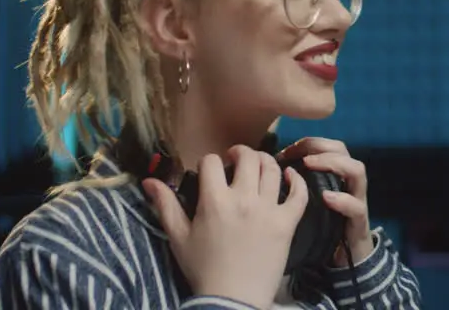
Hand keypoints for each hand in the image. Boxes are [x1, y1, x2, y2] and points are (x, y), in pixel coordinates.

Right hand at [143, 146, 307, 308]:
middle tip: (235, 158)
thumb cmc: (202, 269)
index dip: (208, 162)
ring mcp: (269, 209)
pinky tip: (290, 175)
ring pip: (273, 169)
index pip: (211, 162)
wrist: (232, 299)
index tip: (209, 172)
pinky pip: (299, 193)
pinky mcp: (287, 222)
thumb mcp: (178, 238)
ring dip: (265, 160)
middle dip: (239, 152)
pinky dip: (297, 180)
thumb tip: (149, 181)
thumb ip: (166, 206)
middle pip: (247, 158)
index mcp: (214, 201)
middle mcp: (244, 199)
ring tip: (258, 164)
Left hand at [278, 137, 374, 265]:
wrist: (345, 257)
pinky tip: (327, 198)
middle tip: (300, 156)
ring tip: (311, 165)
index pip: (324, 145)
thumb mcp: (305, 203)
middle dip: (320, 147)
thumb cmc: (320, 227)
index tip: (285, 152)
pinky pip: (356, 207)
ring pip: (357, 170)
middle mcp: (347, 181)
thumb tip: (264, 171)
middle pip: (342, 149)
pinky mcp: (359, 222)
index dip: (306, 143)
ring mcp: (357, 199)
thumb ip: (292, 186)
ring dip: (334, 163)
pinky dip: (343, 200)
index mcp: (333, 174)